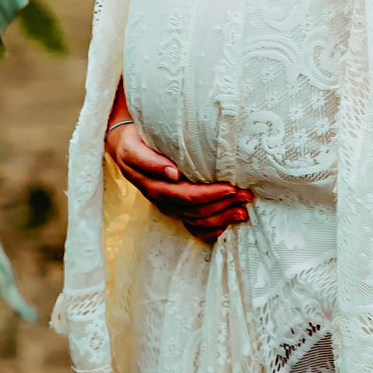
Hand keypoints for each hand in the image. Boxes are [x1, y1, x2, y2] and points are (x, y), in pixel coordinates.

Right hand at [104, 83, 249, 241]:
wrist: (125, 148)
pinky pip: (192, 226)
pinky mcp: (174, 208)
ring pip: (198, 220)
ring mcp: (169, 207)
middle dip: (223, 205)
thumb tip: (172, 173)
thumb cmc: (133, 143)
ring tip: (243, 211)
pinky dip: (209, 229)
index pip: (188, 195)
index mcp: (155, 187)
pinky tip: (223, 228)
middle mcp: (163, 201)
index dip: (210, 194)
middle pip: (197, 210)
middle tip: (246, 196)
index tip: (231, 187)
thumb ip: (150, 161)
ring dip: (222, 217)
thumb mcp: (133, 148)